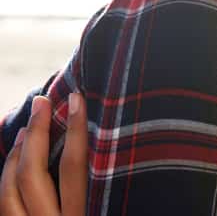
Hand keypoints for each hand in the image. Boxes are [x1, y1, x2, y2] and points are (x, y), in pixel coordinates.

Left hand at [0, 94, 87, 215]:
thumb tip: (116, 156)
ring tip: (25, 131)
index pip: (74, 166)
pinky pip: (3, 209)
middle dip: (35, 134)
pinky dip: (5, 183)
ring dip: (14, 157)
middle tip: (41, 103)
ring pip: (8, 193)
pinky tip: (12, 168)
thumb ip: (99, 189)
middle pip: (32, 173)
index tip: (76, 100)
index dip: (75, 130)